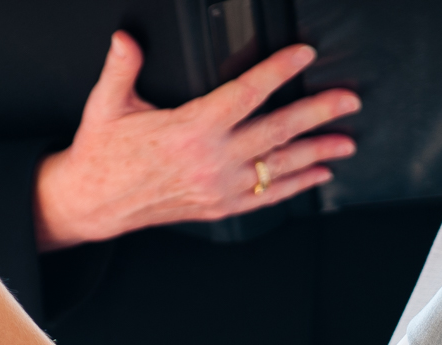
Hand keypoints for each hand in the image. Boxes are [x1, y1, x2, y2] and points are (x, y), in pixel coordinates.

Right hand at [34, 31, 359, 249]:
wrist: (93, 202)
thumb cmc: (102, 154)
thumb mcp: (106, 105)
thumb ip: (121, 69)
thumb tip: (124, 40)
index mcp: (191, 129)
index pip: (246, 93)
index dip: (279, 71)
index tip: (303, 56)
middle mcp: (212, 161)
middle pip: (277, 131)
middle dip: (318, 113)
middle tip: (348, 101)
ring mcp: (219, 188)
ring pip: (279, 167)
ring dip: (317, 152)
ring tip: (346, 141)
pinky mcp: (219, 207)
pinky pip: (266, 197)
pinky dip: (295, 186)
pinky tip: (318, 175)